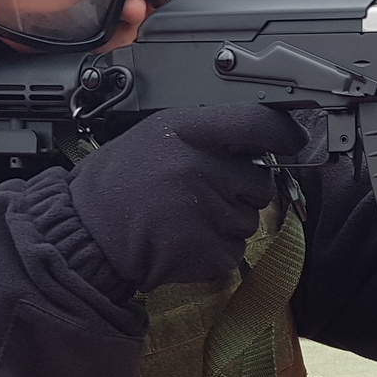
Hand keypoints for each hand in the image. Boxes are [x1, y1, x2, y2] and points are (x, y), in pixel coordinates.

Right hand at [68, 106, 303, 294]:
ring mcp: (205, 210)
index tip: (293, 141)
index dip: (283, 134)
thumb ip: (204, 136)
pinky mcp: (206, 250)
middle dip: (239, 192)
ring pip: (249, 221)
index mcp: (186, 131)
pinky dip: (215, 253)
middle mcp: (199, 166)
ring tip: (183, 219)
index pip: (257, 123)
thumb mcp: (155, 138)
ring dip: (226, 225)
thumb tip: (254, 141)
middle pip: (260, 182)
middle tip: (199, 195)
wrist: (82, 234)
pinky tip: (182, 242)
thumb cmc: (117, 186)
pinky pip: (235, 252)